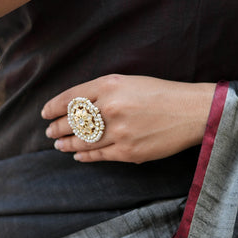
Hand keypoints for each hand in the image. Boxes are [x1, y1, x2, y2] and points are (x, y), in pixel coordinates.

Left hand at [42, 74, 215, 163]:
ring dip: (67, 143)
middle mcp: (111, 107)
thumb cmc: (162, 94)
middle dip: (57, 127)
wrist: (192, 111)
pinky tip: (78, 155)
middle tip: (50, 131)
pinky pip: (99, 155)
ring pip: (83, 140)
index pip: (71, 98)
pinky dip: (85, 156)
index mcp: (110, 85)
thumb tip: (78, 107)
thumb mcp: (130, 82)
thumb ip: (104, 91)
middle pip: (73, 121)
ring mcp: (119, 131)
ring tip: (59, 144)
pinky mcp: (128, 151)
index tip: (45, 113)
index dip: (54, 107)